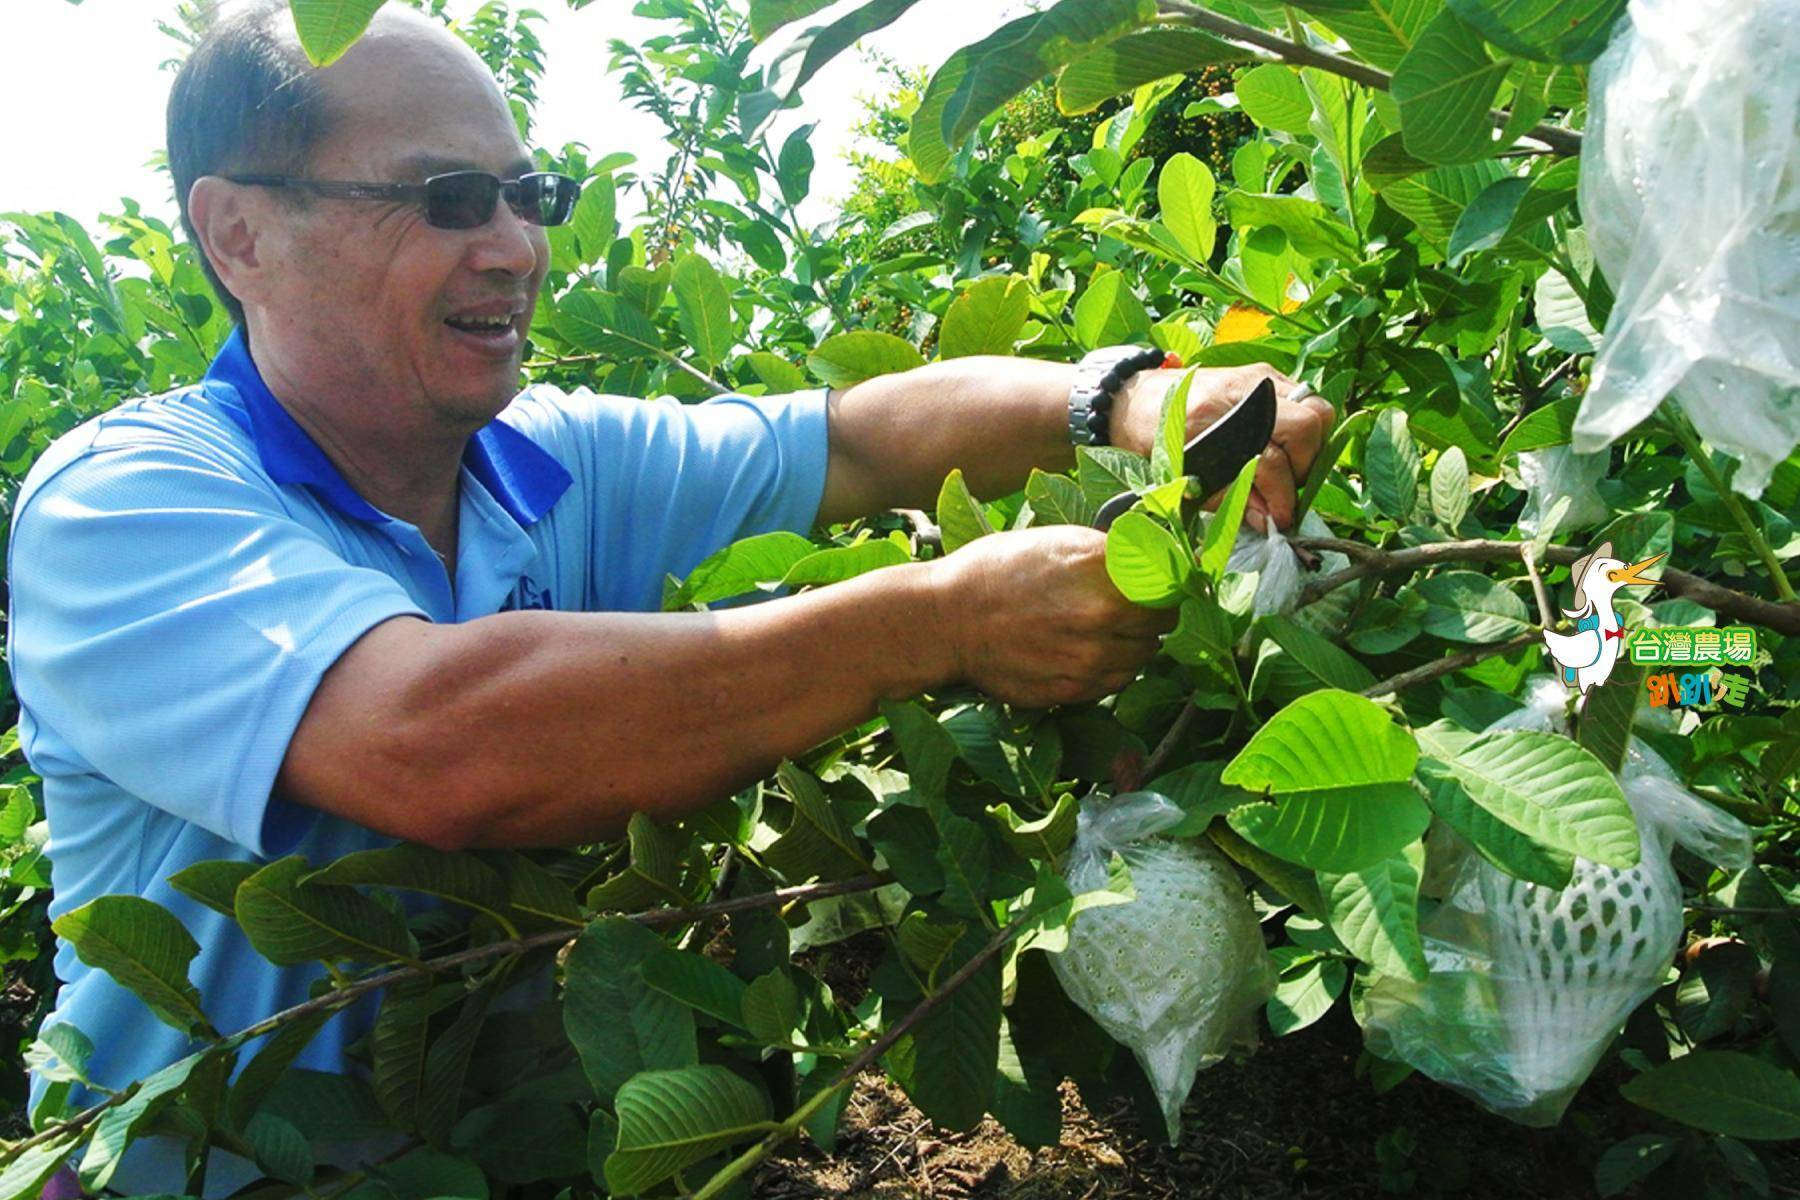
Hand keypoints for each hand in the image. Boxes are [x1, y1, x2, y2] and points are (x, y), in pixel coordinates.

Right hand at [927, 526, 1177, 707]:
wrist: (946, 620)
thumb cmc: (996, 571)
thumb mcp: (1057, 540)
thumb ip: (1109, 552)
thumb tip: (1153, 559)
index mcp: (1102, 569)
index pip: (1170, 583)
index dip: (1168, 583)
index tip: (1162, 583)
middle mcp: (1102, 615)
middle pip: (1162, 623)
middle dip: (1151, 614)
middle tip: (1130, 606)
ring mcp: (1089, 658)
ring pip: (1143, 657)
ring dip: (1132, 644)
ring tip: (1101, 629)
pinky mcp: (1073, 690)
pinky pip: (1115, 682)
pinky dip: (1110, 669)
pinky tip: (1084, 651)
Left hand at [1111, 364, 1334, 533]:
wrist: (1138, 398)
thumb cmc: (1152, 439)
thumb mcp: (1182, 477)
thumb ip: (1226, 499)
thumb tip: (1268, 520)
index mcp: (1210, 417)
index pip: (1268, 459)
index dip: (1280, 496)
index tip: (1281, 519)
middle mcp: (1242, 388)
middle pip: (1308, 425)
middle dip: (1305, 465)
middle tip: (1287, 490)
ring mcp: (1259, 376)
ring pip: (1316, 408)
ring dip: (1311, 446)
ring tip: (1288, 471)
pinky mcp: (1267, 374)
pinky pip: (1307, 400)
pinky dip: (1303, 429)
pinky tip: (1282, 450)